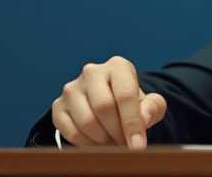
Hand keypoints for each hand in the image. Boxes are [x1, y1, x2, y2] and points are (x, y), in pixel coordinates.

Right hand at [51, 56, 165, 148]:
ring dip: (103, 140)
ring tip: (114, 143)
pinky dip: (87, 144)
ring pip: (86, 121)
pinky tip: (98, 144)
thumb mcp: (150, 102)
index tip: (138, 145)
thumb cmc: (131, 102)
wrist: (109, 101)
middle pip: (104, 108)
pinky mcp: (59, 106)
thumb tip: (143, 119)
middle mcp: (91, 72)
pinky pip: (71, 132)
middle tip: (126, 144)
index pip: (125, 95)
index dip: (132, 123)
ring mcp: (72, 89)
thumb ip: (153, 108)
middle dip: (117, 132)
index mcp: (117, 66)